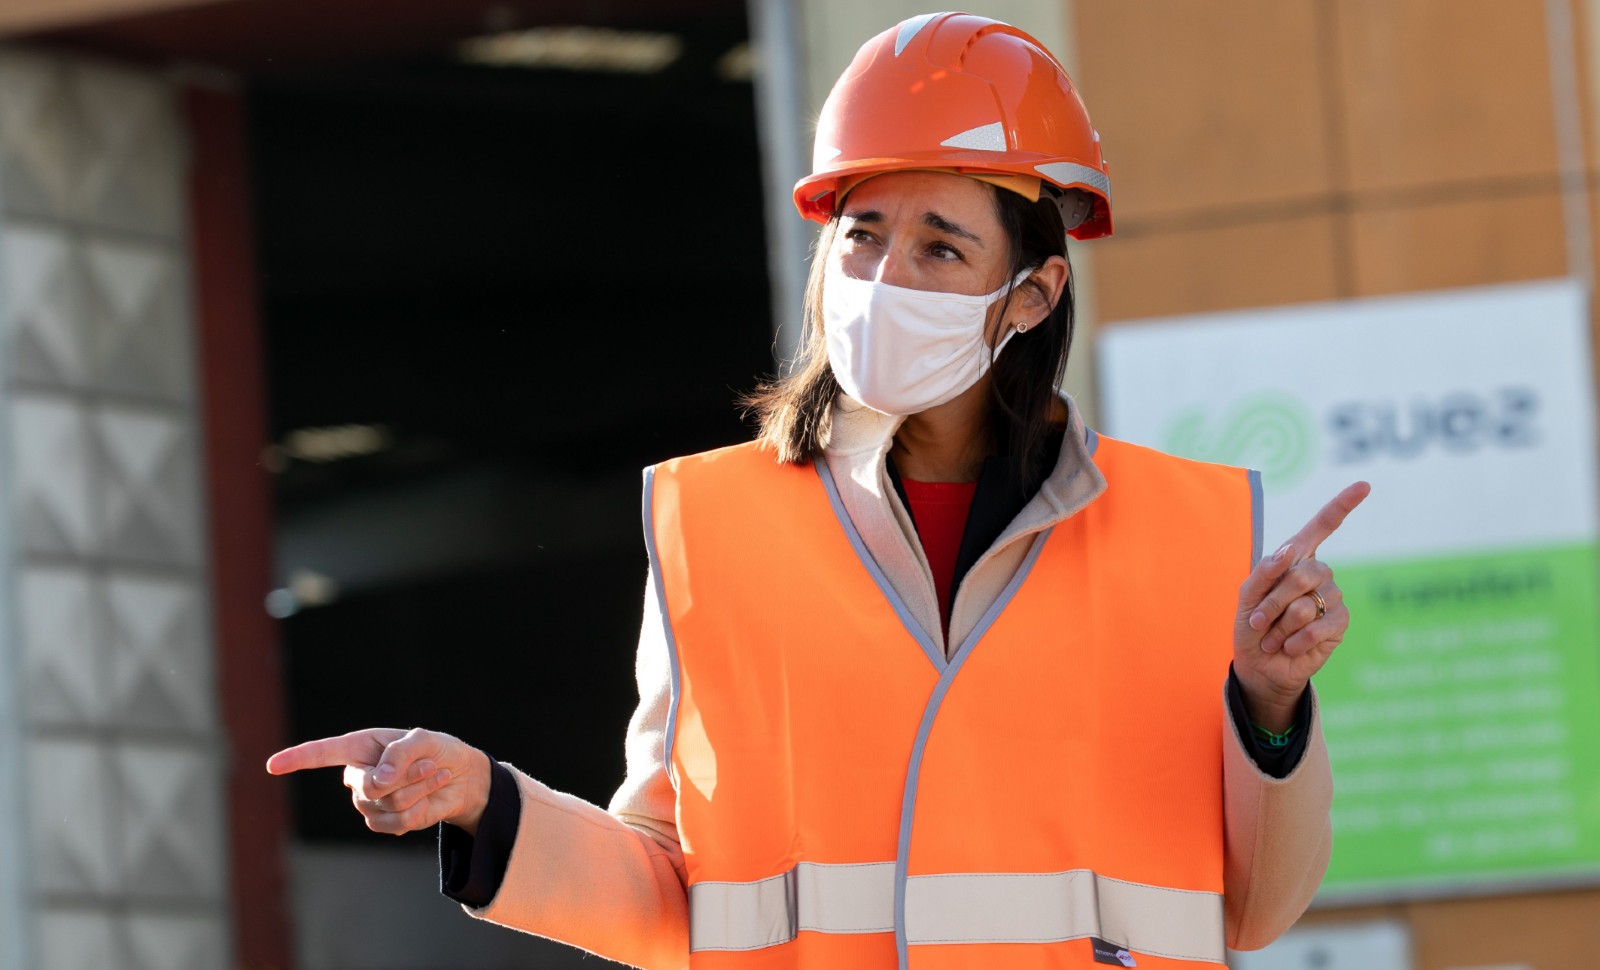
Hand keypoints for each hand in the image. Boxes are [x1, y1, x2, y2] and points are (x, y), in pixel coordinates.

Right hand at [266, 728, 492, 836]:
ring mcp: (369, 802)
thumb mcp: (426, 741)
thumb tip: (379, 780)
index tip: (272, 766)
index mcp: (360, 747)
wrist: (460, 778)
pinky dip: (421, 807)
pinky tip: (430, 796)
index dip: (297, 759)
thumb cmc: (439, 750)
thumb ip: (401, 754)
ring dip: (419, 790)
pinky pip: (398, 822)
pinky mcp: (384, 822)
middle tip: (428, 765)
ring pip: (388, 805)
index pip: (322, 753)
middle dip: (404, 778)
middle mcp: (358, 775)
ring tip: (433, 776)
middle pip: (367, 787)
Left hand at [1233, 482, 1370, 731]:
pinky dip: (1296, 640)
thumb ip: (1264, 571)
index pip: (1322, 526)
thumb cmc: (1252, 626)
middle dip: (1273, 601)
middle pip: (1303, 574)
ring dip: (1280, 625)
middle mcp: (1318, 573)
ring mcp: (1332, 597)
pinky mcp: (1339, 624)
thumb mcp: (1247, 596)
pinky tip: (1289, 647)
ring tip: (1273, 637)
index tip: (1364, 485)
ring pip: (1306, 604)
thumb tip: (1290, 551)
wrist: (1260, 665)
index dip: (1343, 505)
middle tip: (1258, 621)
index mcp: (1296, 558)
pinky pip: (1319, 627)